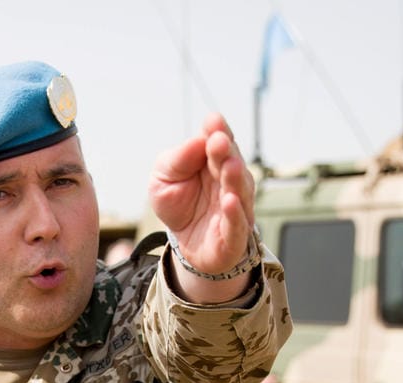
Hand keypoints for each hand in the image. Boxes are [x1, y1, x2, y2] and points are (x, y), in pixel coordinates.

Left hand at [149, 113, 256, 298]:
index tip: (213, 121)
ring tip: (229, 166)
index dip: (218, 131)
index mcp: (213, 162)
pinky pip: (237, 225)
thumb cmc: (176, 204)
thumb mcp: (163, 178)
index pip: (219, 141)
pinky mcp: (233, 236)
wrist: (181, 242)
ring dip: (235, 178)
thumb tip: (197, 140)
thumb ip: (177, 159)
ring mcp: (234, 208)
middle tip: (219, 141)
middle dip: (226, 152)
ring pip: (239, 191)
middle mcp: (228, 181)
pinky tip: (230, 201)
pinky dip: (235, 214)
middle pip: (231, 163)